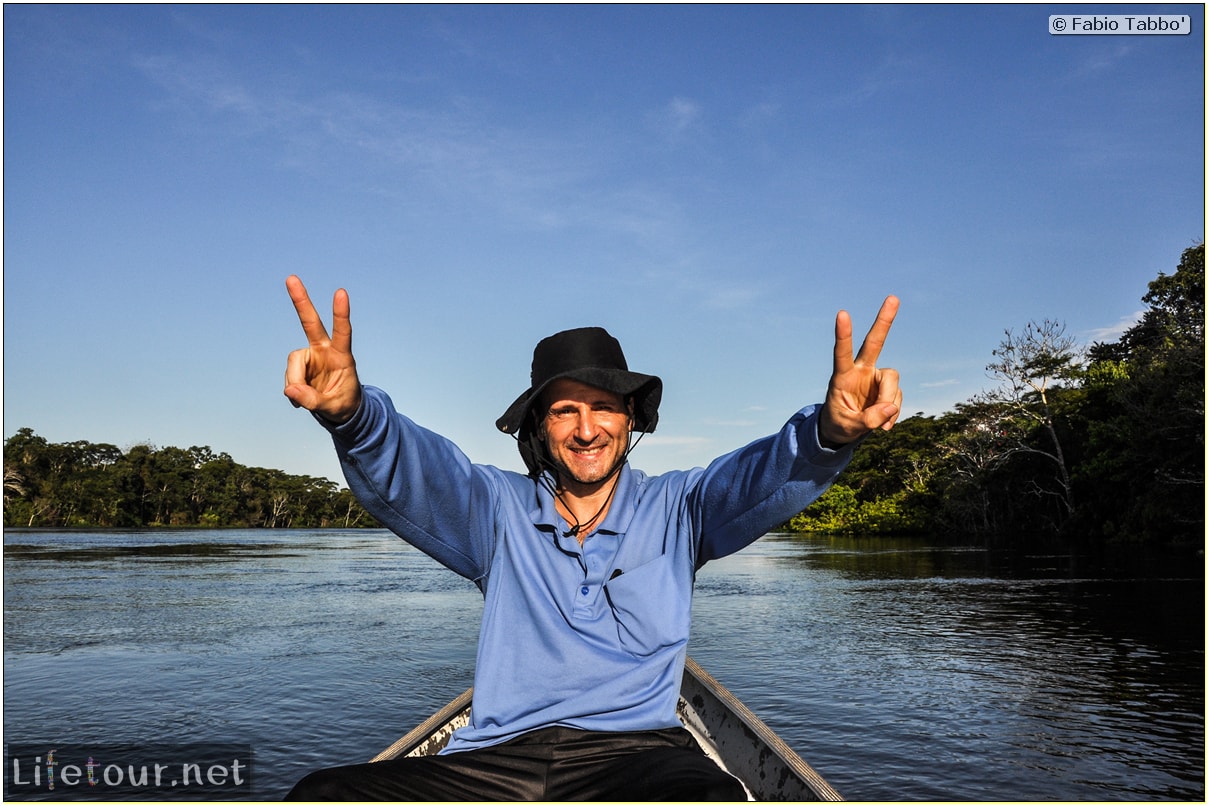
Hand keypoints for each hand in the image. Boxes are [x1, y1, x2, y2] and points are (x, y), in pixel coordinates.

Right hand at [283, 275, 361, 423]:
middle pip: (311, 323)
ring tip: (303, 399)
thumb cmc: (344, 404)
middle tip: (291, 278)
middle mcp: (324, 351)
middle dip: (301, 301)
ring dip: (294, 381)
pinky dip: (292, 391)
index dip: (341, 314)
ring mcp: (310, 357)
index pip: (343, 332)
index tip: (341, 292)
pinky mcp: (299, 366)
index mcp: (342, 356)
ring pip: (293, 362)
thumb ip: (313, 400)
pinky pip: (289, 378)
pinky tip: (300, 399)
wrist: (339, 409)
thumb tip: (290, 391)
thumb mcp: (334, 407)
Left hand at [819, 295, 901, 447]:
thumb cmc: (839, 424)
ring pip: (892, 380)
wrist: (844, 430)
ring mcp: (876, 378)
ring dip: (890, 402)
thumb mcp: (847, 427)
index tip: (842, 314)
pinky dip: (893, 413)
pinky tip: (883, 425)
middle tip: (893, 298)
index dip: (843, 335)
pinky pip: (897, 399)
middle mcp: (861, 371)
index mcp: (842, 376)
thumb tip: (890, 408)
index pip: (841, 353)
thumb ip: (867, 420)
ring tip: (879, 425)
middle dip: (884, 321)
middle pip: (874, 343)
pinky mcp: (888, 388)